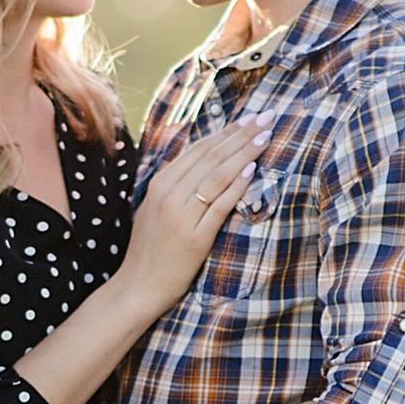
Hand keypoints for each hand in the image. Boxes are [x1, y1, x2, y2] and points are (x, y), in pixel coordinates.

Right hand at [115, 117, 267, 317]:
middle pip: (211, 156)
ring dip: (244, 153)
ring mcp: (181, 215)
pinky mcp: (194, 238)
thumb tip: (202, 165)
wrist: (137, 287)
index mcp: (160, 184)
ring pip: (217, 176)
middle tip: (267, 116)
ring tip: (266, 135)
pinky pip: (219, 207)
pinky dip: (235, 187)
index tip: (249, 118)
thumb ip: (175, 187)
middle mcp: (169, 194)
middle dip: (241, 134)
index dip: (226, 131)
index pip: (199, 149)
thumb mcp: (155, 210)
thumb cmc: (151, 251)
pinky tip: (251, 170)